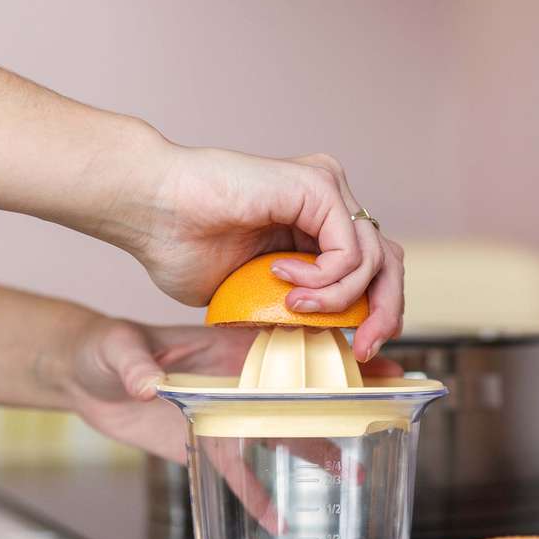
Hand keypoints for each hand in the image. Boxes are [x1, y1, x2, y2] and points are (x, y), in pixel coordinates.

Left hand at [58, 312, 401, 464]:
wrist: (82, 376)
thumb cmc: (104, 348)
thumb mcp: (119, 349)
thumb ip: (137, 364)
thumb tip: (148, 384)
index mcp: (231, 345)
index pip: (294, 348)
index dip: (336, 355)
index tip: (376, 361)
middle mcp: (238, 381)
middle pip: (301, 394)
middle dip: (346, 403)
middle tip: (389, 414)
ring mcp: (224, 414)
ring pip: (280, 434)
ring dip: (317, 451)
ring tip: (356, 473)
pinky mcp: (203, 443)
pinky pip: (238, 474)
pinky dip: (257, 498)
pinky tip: (279, 523)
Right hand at [110, 139, 404, 362]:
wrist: (149, 209)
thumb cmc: (180, 246)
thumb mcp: (251, 296)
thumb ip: (292, 309)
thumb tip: (324, 342)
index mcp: (316, 222)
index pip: (374, 269)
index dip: (377, 313)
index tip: (360, 352)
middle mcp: (329, 199)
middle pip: (389, 262)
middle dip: (384, 313)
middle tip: (363, 349)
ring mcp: (326, 189)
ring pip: (375, 259)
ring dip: (338, 300)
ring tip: (291, 306)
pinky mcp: (318, 185)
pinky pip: (350, 251)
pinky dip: (325, 281)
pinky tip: (282, 280)